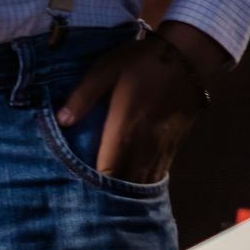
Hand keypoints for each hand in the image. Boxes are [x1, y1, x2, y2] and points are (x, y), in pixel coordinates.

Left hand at [56, 24, 230, 182]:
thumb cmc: (142, 62)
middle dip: (109, 191)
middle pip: (126, 185)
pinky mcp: (174, 146)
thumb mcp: (105, 70)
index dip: (92, 183)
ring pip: (143, 183)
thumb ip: (83, 96)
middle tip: (91, 190)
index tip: (78, 183)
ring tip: (111, 192)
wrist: (188, 57)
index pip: (107, 172)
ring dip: (128, 189)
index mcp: (124, 131)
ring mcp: (161, 149)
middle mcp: (144, 147)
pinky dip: (144, 180)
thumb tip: (61, 120)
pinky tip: (133, 179)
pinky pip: (158, 174)